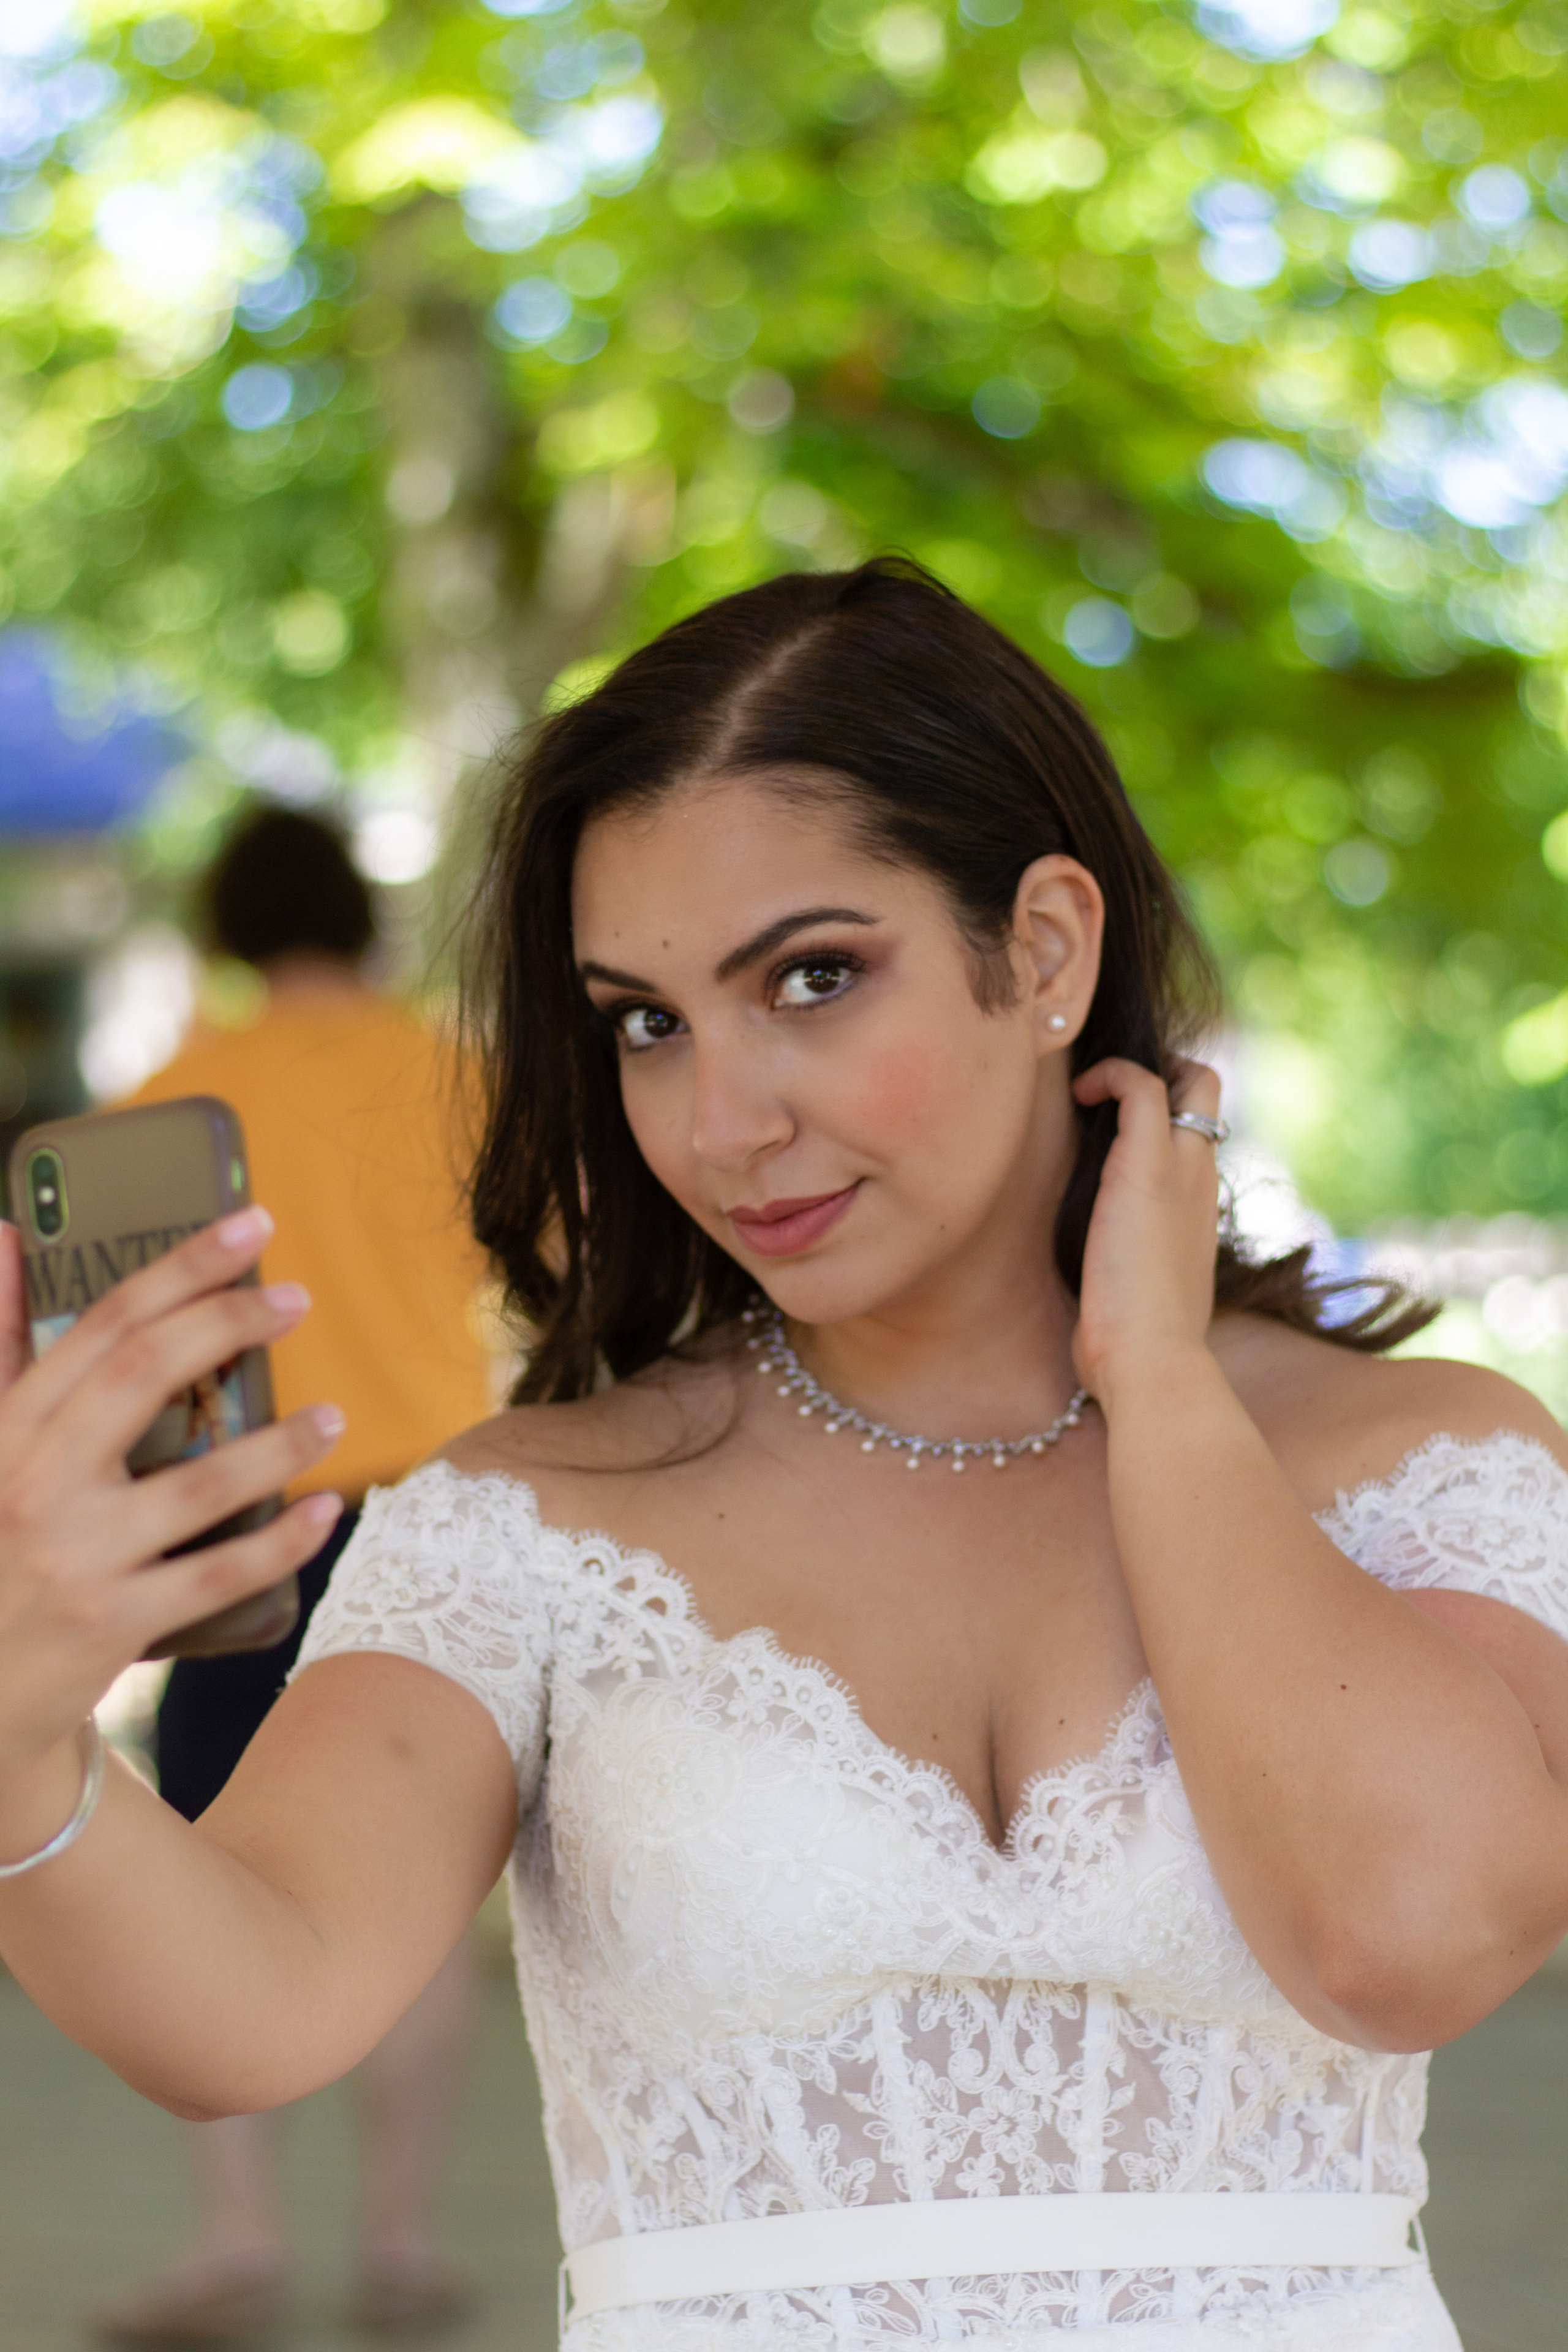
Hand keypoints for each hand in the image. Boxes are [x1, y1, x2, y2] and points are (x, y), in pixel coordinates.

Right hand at [0, 1208, 342, 1778]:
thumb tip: (6, 1235)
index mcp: (7, 1432)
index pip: (99, 1326)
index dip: (180, 1268)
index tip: (249, 1227)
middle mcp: (35, 1484)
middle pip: (143, 1376)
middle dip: (228, 1324)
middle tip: (297, 1302)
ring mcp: (76, 1557)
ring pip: (197, 1484)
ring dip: (278, 1444)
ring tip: (333, 1417)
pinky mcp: (114, 1624)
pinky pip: (218, 1576)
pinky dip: (280, 1542)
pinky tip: (326, 1511)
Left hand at [1069, 1057, 1222, 1406]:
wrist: (1152, 1362)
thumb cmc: (1137, 1349)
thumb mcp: (1140, 1298)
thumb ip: (1131, 1274)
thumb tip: (1104, 1280)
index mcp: (1198, 1213)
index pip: (1199, 1141)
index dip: (1169, 1117)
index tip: (1119, 1123)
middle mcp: (1202, 1183)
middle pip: (1210, 1096)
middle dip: (1169, 1073)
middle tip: (1114, 1088)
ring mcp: (1184, 1171)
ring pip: (1194, 1081)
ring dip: (1140, 1068)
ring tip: (1091, 1087)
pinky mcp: (1148, 1166)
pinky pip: (1142, 1086)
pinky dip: (1113, 1073)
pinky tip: (1080, 1092)